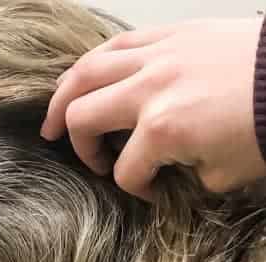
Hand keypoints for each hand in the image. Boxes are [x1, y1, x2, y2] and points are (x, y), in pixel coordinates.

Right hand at [41, 18, 265, 199]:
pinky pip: (116, 43)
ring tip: (54, 115)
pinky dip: (94, 63)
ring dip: (64, 97)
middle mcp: (149, 89)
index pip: (127, 171)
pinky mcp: (171, 34)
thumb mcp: (223, 173)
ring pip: (86, 72)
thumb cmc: (265, 127)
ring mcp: (157, 55)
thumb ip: (185, 175)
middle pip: (83, 117)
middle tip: (80, 159)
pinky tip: (87, 77)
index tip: (154, 191)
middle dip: (80, 146)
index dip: (135, 188)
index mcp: (162, 130)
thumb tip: (169, 169)